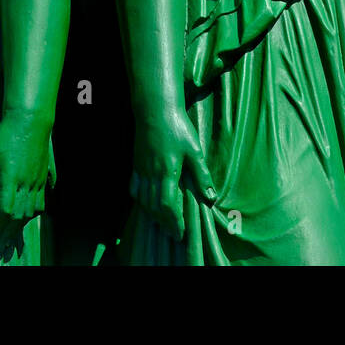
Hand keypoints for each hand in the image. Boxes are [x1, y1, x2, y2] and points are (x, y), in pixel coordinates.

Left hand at [0, 110, 52, 256]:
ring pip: (31, 213)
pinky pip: (41, 202)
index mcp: (10, 183)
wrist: (31, 122)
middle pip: (18, 218)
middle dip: (7, 236)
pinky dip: (33, 214)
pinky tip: (27, 217)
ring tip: (11, 238)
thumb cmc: (5, 140)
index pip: (3, 215)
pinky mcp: (44, 177)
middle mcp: (27, 186)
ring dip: (20, 228)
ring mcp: (38, 182)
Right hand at [130, 105, 216, 240]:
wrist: (155, 110)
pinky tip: (145, 205)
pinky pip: (134, 188)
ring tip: (162, 224)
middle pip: (154, 207)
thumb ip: (201, 175)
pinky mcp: (136, 164)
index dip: (173, 221)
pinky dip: (139, 201)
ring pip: (143, 200)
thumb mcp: (194, 150)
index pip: (167, 205)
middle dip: (164, 223)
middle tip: (173, 234)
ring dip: (152, 215)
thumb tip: (210, 196)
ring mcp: (141, 169)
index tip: (180, 232)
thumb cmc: (178, 127)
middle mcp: (151, 174)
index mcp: (167, 172)